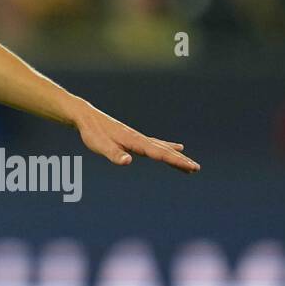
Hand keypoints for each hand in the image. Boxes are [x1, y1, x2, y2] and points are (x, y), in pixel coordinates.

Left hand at [71, 99, 199, 172]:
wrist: (87, 117)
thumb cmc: (92, 133)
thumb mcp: (99, 145)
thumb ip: (114, 154)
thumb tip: (128, 161)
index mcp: (134, 141)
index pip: (158, 153)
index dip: (175, 160)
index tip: (190, 167)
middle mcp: (139, 138)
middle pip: (164, 151)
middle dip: (180, 160)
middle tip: (196, 168)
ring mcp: (138, 137)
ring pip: (162, 148)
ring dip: (177, 156)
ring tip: (191, 166)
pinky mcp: (135, 138)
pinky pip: (156, 144)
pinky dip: (168, 147)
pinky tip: (177, 147)